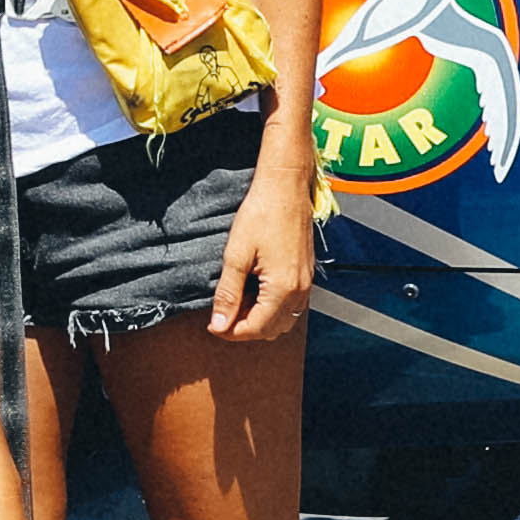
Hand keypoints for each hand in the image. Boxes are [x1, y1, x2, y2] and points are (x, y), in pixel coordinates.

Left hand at [212, 150, 319, 342]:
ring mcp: (306, 283)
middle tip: (222, 315)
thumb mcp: (236, 255)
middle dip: (245, 329)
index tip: (212, 325)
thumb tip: (219, 324)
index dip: (231, 332)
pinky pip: (291, 306)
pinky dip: (272, 308)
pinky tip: (254, 292)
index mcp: (283, 288)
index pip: (256, 328)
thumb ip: (228, 293)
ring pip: (284, 320)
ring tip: (237, 303)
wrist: (285, 187)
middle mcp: (300, 291)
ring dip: (259, 320)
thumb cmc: (261, 214)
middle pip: (272, 330)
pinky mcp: (306, 274)